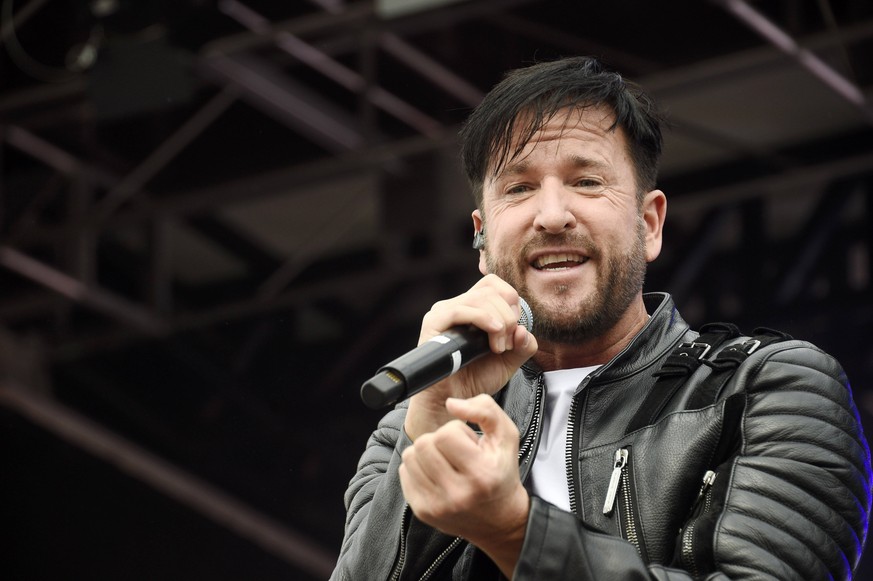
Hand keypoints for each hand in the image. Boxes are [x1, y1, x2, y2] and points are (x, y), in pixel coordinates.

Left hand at [399, 394, 528, 577]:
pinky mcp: (422, 511)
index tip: (468, 443)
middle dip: (438, 440)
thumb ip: (485, 409)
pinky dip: (417, 468)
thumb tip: (450, 403)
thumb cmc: (501, 473)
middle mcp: (458, 494)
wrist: (500, 521)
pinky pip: (404, 473)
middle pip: (424, 444)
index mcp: (481, 474)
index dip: (456, 431)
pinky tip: (435, 474)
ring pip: (410, 456)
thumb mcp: (506, 436)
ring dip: (426, 453)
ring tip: (445, 462)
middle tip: (455, 452)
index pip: (446, 434)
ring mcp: (437, 505)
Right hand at [404, 274, 537, 440]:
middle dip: (509, 316)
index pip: (494, 284)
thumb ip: (523, 345)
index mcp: (473, 308)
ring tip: (498, 348)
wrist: (456, 401)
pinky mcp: (434, 323)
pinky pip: (460, 310)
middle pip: (492, 291)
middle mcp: (457, 305)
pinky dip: (483, 319)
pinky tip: (494, 335)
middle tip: (508, 344)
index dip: (511, 301)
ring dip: (500, 322)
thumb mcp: (509, 362)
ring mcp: (444, 312)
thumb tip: (523, 329)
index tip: (515, 329)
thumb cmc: (476, 379)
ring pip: (480, 298)